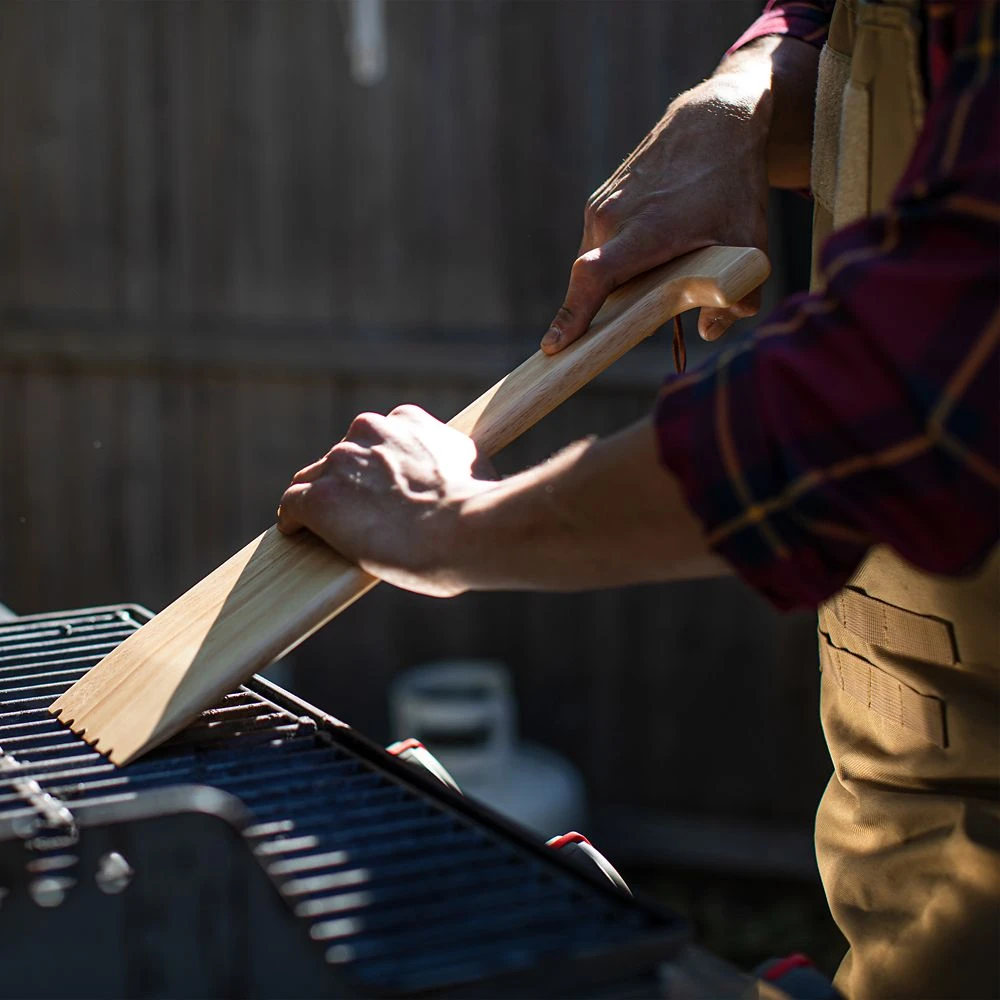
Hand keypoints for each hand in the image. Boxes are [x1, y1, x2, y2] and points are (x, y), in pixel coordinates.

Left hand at [276, 405, 495, 596]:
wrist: (467, 530)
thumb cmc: (479, 508)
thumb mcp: (473, 465)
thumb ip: (448, 461)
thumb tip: (452, 474)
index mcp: (406, 420)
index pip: (375, 440)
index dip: (377, 469)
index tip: (384, 491)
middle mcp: (368, 431)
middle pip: (341, 458)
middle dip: (348, 485)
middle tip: (360, 517)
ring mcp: (340, 464)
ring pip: (312, 480)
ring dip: (321, 502)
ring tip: (328, 531)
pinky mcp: (319, 499)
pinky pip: (292, 505)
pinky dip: (294, 521)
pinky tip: (298, 535)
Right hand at [542, 70, 770, 354]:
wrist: (714, 121)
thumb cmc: (733, 185)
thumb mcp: (749, 245)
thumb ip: (736, 296)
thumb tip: (710, 332)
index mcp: (643, 230)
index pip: (593, 277)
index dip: (573, 315)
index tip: (554, 346)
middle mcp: (611, 217)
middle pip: (594, 284)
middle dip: (609, 311)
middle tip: (644, 319)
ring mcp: (600, 207)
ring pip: (595, 265)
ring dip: (617, 283)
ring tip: (659, 273)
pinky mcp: (599, 201)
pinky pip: (598, 246)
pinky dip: (617, 261)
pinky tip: (653, 249)